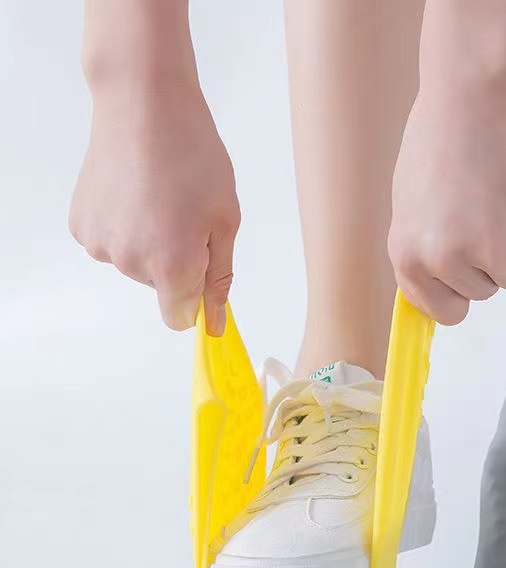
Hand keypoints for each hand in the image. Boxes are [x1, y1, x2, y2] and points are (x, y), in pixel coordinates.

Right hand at [69, 79, 239, 334]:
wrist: (143, 105)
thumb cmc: (193, 157)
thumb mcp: (225, 221)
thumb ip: (218, 279)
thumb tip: (214, 324)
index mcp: (171, 266)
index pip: (178, 317)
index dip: (195, 299)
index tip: (201, 271)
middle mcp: (130, 263)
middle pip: (161, 287)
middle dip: (178, 261)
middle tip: (186, 213)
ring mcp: (101, 244)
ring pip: (136, 264)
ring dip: (151, 242)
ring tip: (160, 197)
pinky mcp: (81, 225)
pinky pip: (112, 243)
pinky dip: (125, 227)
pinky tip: (134, 194)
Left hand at [388, 88, 505, 324]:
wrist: (474, 100)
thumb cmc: (439, 145)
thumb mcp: (412, 209)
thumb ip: (424, 256)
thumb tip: (437, 296)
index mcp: (409, 257)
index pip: (442, 311)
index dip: (456, 294)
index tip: (465, 279)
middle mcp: (444, 262)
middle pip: (479, 294)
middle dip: (484, 266)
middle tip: (480, 216)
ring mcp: (488, 254)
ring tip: (495, 199)